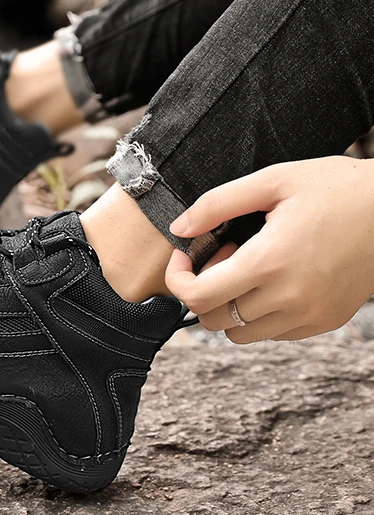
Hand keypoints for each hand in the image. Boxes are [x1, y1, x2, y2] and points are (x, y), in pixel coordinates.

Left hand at [164, 156, 373, 342]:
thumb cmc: (336, 188)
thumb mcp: (273, 180)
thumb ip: (217, 204)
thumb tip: (180, 227)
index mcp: (270, 261)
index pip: (198, 298)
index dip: (178, 279)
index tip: (184, 258)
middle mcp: (289, 297)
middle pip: (213, 320)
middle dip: (202, 290)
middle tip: (223, 256)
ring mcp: (309, 314)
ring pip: (240, 333)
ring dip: (229, 305)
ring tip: (249, 268)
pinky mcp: (325, 321)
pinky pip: (272, 334)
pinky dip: (259, 314)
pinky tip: (273, 279)